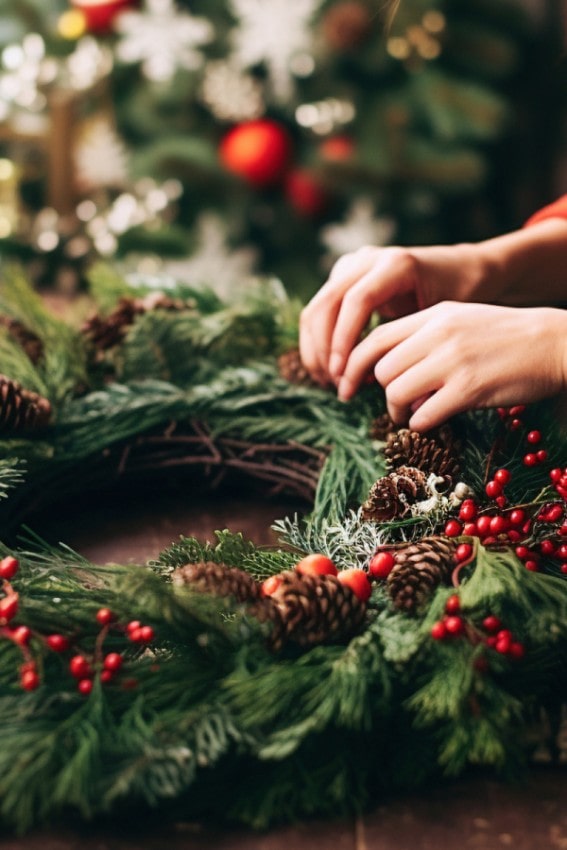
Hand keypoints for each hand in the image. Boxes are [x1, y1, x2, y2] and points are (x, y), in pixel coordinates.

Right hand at [299, 243, 485, 385]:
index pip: (356, 301)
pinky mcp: (342, 278)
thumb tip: (389, 388)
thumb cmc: (456, 299)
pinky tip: (330, 370)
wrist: (458, 271)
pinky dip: (318, 342)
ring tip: (331, 382)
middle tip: (334, 383)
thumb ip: (410, 344)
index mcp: (396, 265)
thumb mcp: (440, 319)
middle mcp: (367, 259)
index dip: (343, 340)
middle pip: (326, 304)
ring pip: (315, 309)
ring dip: (316, 349)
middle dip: (323, 349)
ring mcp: (351, 266)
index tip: (341, 373)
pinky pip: (318, 311)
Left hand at [335, 302, 566, 430]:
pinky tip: (432, 421)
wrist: (554, 343)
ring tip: (413, 414)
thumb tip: (387, 370)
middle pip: (382, 369)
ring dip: (399, 411)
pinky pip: (424, 414)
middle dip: (381, 391)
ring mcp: (453, 361)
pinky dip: (420, 423)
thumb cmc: (506, 337)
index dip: (354, 365)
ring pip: (396, 391)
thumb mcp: (461, 321)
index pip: (375, 338)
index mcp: (434, 315)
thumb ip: (424, 337)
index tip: (347, 384)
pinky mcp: (469, 388)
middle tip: (395, 404)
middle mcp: (439, 334)